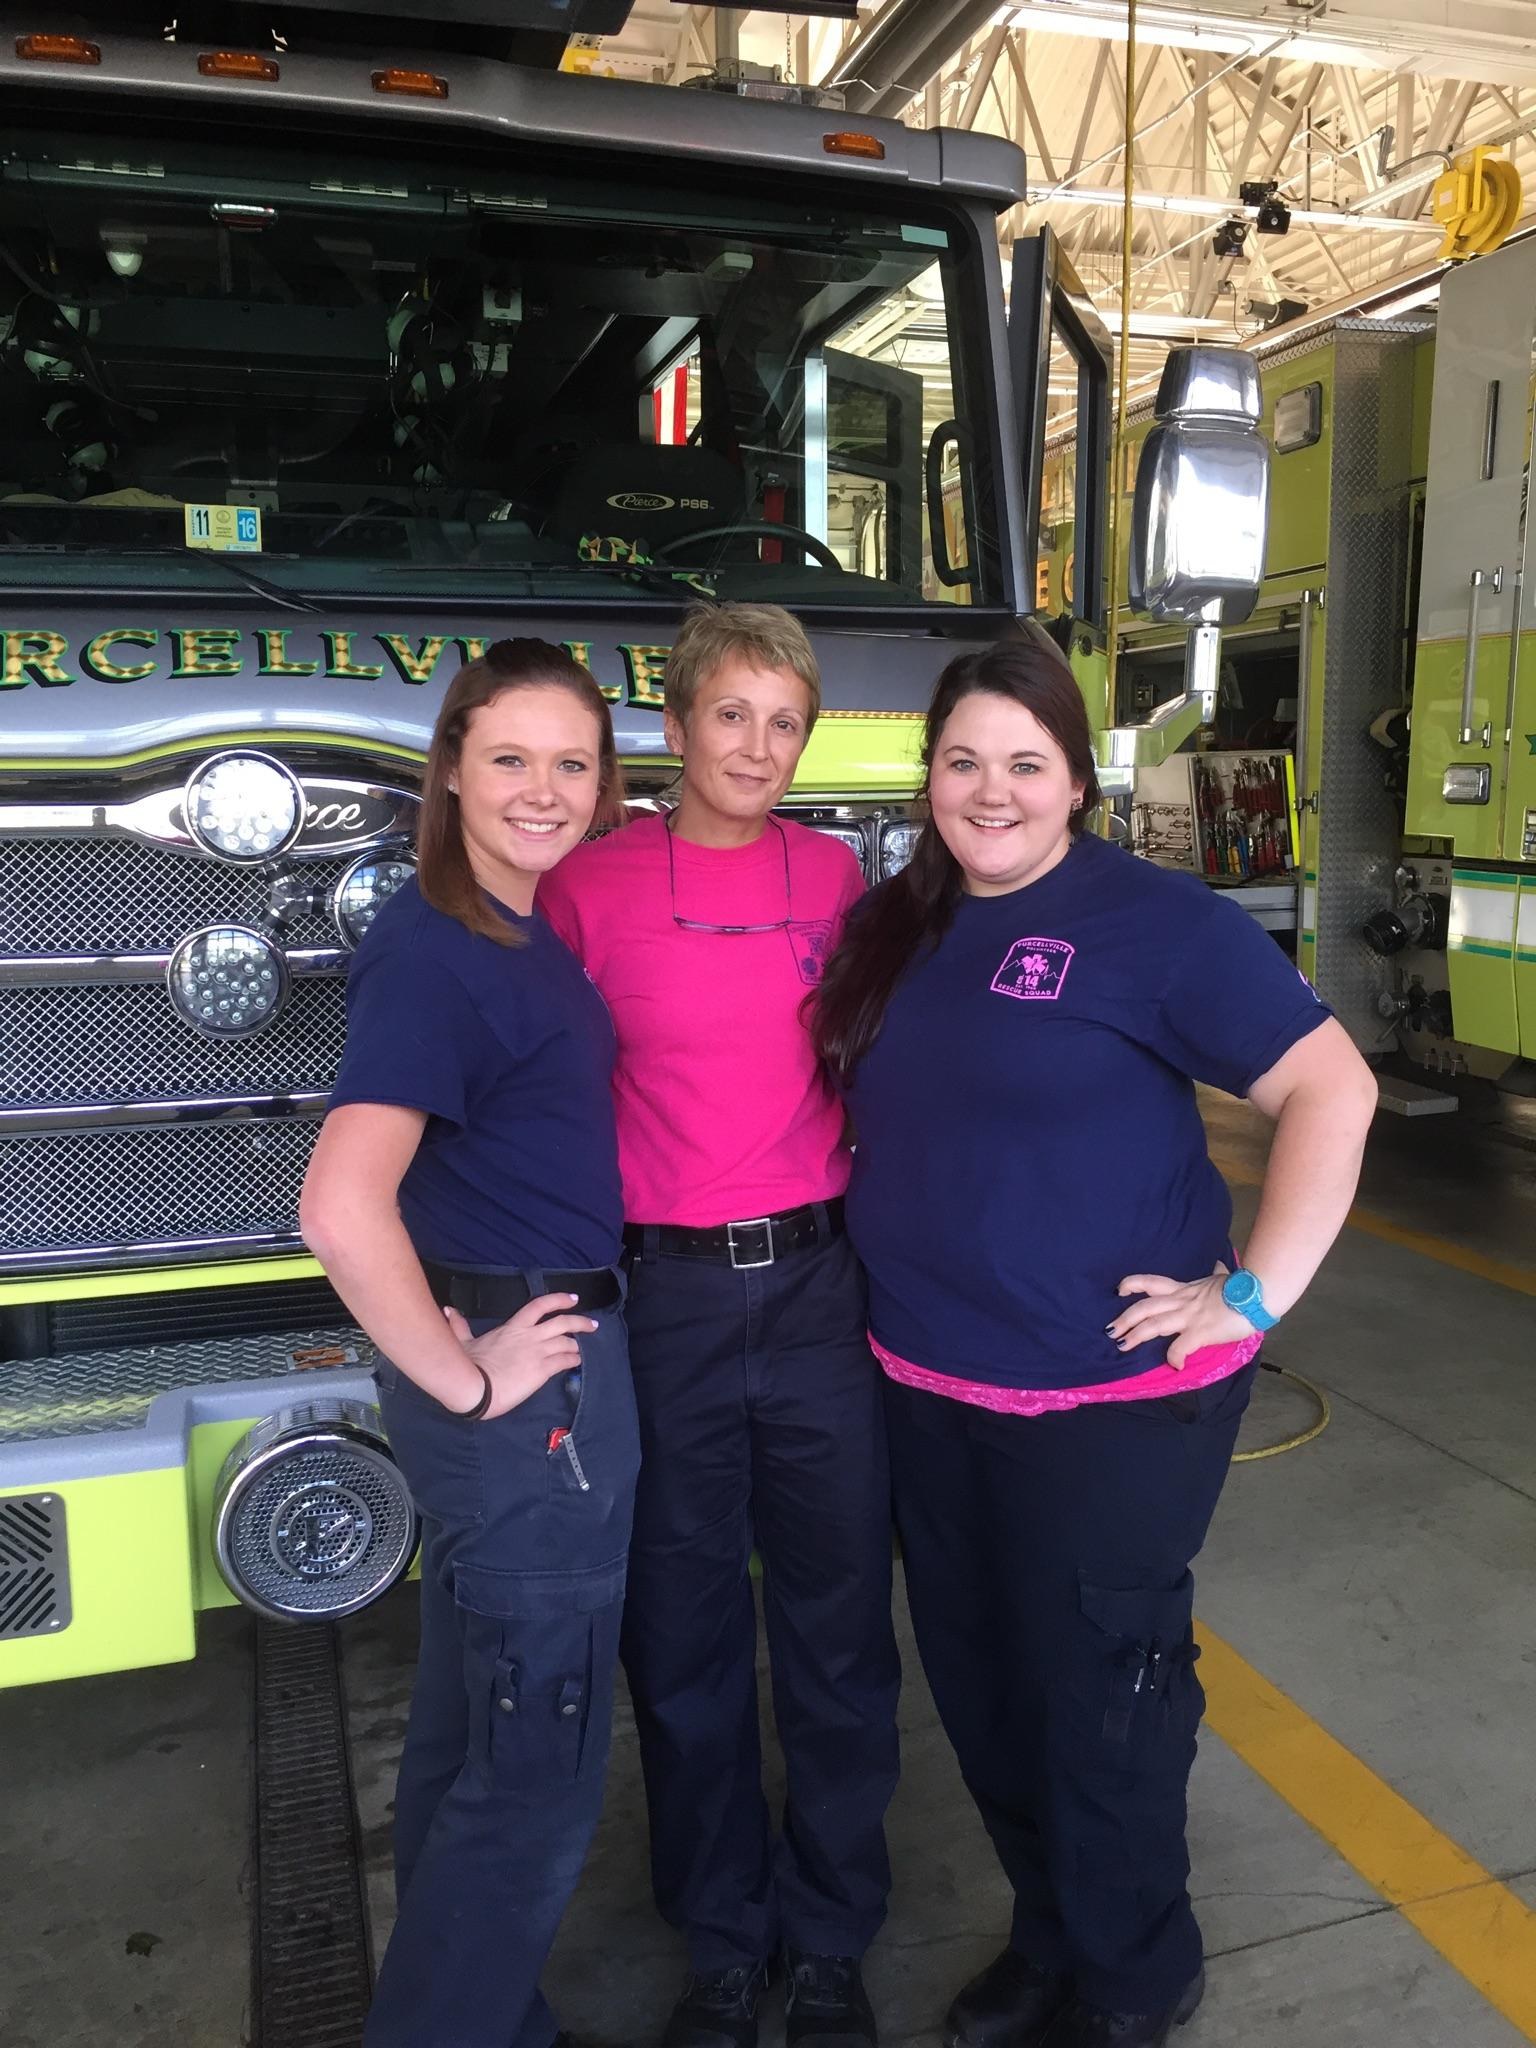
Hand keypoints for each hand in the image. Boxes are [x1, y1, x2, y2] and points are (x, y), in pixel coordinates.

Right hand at [442, 1294, 598, 1418]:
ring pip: (566, 1342)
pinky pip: (564, 1361)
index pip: (539, 1306)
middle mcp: (530, 1336)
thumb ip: (459, 1325)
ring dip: (576, 1345)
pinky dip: (573, 1360)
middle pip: (562, 1322)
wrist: (475, 1386)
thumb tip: (448, 1310)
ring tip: (581, 1349)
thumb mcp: (463, 1340)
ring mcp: (538, 1352)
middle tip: (592, 1324)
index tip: (573, 1298)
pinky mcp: (542, 1370)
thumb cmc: (468, 1363)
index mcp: (513, 1327)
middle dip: (580, 1321)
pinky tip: (577, 1362)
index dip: (558, 1300)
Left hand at [1107, 1263, 1250, 1369]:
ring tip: (1122, 1346)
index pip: (1153, 1282)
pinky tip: (1174, 1365)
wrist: (1257, 1293)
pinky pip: (1181, 1347)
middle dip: (1124, 1318)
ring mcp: (1190, 1316)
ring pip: (1154, 1325)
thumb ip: (1216, 1273)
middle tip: (1110, 1330)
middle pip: (1145, 1307)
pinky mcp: (1201, 1332)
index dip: (1133, 1284)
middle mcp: (1182, 1301)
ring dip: (1135, 1336)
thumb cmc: (1243, 1287)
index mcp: (1186, 1289)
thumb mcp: (1223, 1277)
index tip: (1119, 1290)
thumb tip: (1218, 1265)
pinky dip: (1174, 1357)